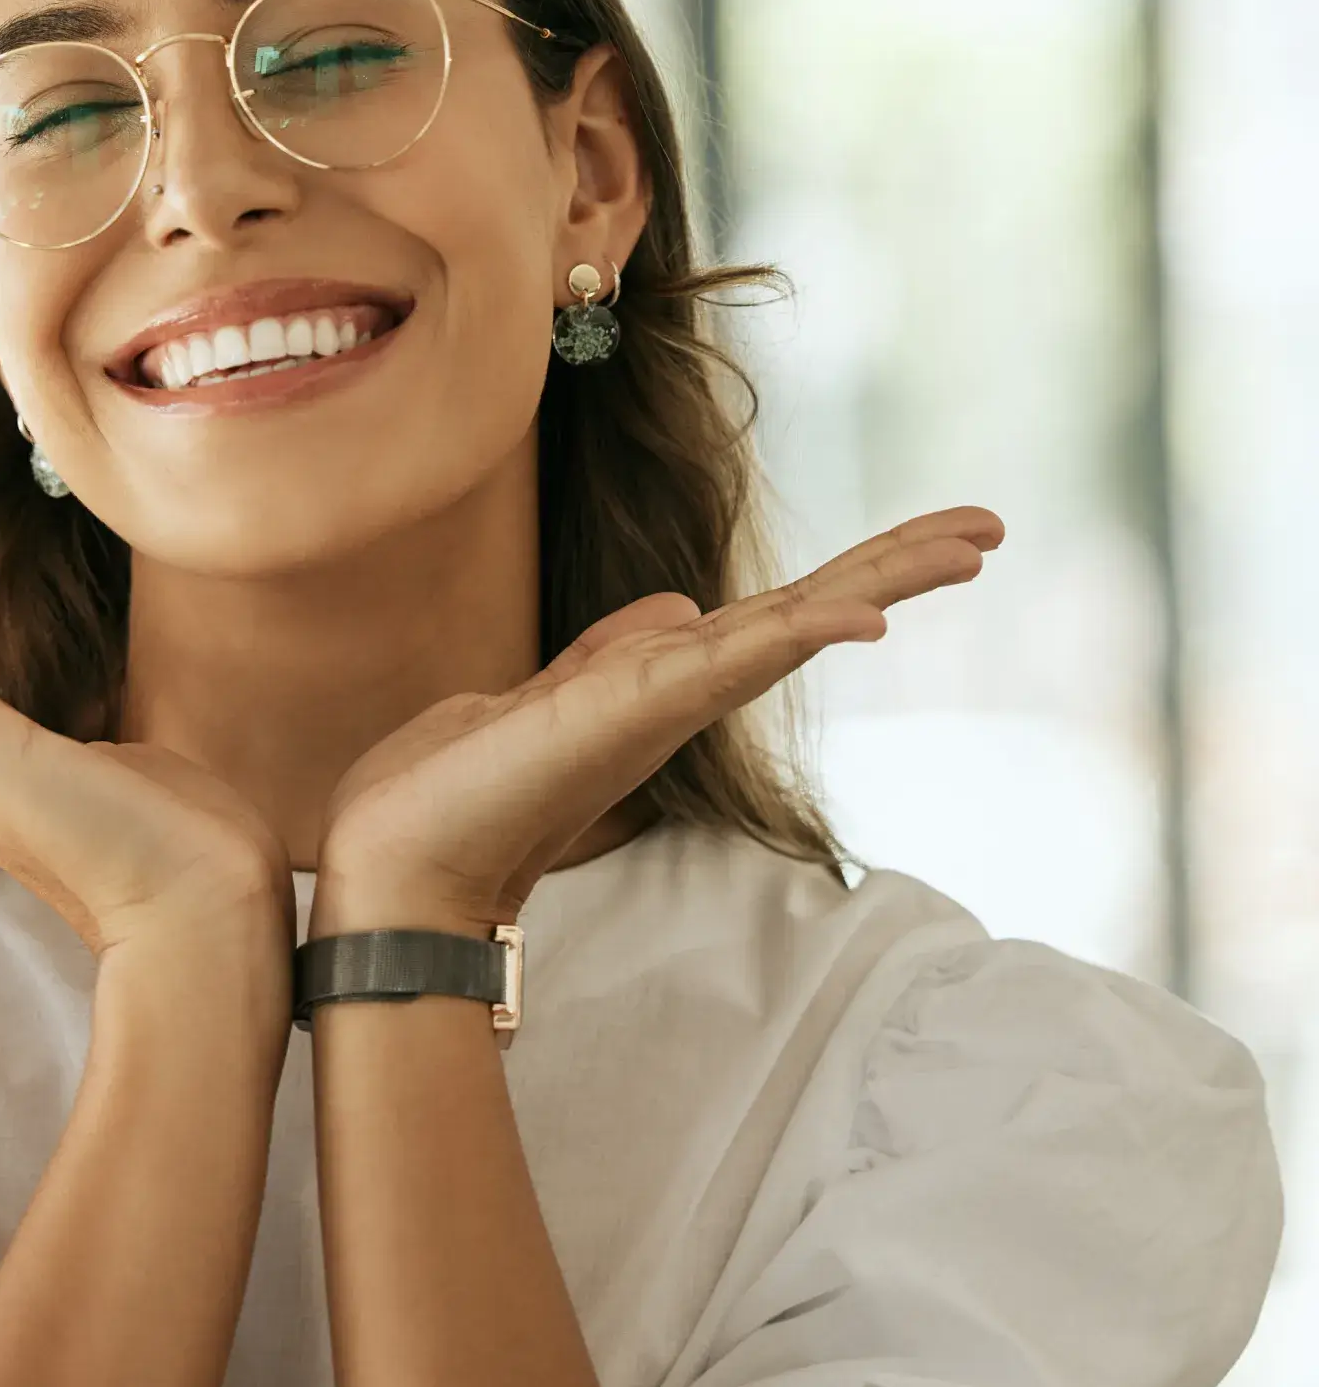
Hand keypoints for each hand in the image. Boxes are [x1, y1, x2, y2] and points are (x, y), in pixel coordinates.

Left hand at [312, 506, 1005, 934]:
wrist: (395, 859)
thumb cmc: (459, 788)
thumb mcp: (548, 695)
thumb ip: (614, 652)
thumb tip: (676, 607)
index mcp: (662, 683)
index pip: (778, 615)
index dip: (853, 577)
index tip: (931, 541)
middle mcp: (680, 694)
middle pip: (810, 615)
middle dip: (897, 568)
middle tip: (990, 527)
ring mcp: (665, 703)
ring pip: (794, 626)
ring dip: (882, 581)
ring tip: (970, 542)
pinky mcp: (634, 709)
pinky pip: (734, 660)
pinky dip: (802, 635)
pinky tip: (867, 615)